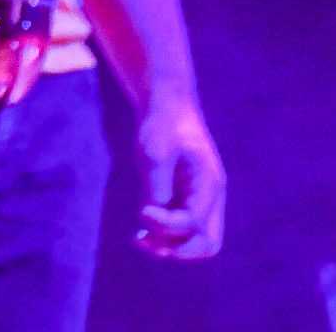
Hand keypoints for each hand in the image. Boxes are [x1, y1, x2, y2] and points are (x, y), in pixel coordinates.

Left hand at [134, 91, 225, 258]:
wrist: (165, 103)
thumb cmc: (162, 122)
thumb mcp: (155, 151)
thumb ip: (156, 184)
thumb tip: (153, 216)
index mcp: (209, 182)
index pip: (194, 221)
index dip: (167, 225)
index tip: (143, 212)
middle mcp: (210, 196)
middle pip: (207, 242)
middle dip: (179, 249)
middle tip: (150, 243)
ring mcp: (200, 198)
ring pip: (195, 239)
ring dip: (171, 245)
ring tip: (142, 240)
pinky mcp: (185, 197)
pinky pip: (182, 228)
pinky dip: (166, 234)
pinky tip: (142, 232)